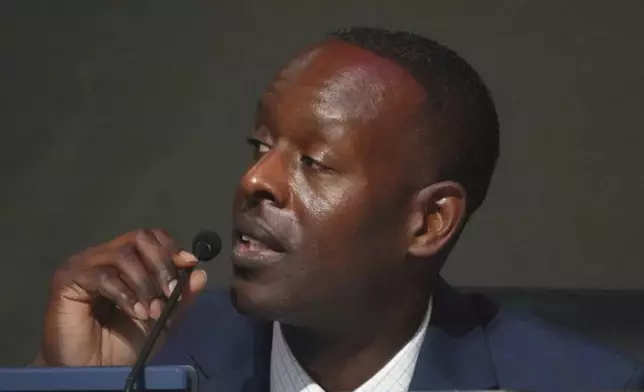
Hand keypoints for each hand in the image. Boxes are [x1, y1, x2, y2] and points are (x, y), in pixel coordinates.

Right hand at [36, 229, 206, 365]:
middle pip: (140, 238)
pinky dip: (126, 294)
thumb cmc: (125, 344)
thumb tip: (201, 273)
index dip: (171, 247)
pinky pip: (103, 276)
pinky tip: (135, 312)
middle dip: (162, 263)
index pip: (151, 237)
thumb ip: (182, 296)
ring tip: (150, 310)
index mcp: (127, 261)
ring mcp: (84, 265)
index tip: (189, 263)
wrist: (96, 371)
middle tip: (170, 292)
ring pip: (124, 254)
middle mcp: (105, 256)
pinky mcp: (68, 279)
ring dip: (145, 282)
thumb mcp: (164, 319)